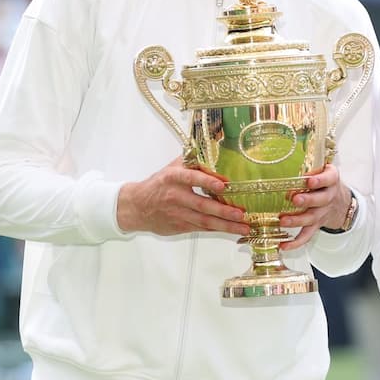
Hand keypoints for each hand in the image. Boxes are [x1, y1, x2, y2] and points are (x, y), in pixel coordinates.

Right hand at [116, 156, 249, 235]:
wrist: (137, 207)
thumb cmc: (159, 184)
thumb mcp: (172, 167)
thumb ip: (192, 160)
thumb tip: (216, 149)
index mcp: (173, 178)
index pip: (191, 178)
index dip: (206, 181)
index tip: (222, 185)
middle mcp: (176, 196)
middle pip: (202, 205)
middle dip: (223, 211)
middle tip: (241, 213)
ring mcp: (178, 214)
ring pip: (205, 221)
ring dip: (226, 225)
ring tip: (243, 227)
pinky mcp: (180, 226)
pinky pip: (202, 228)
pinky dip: (218, 229)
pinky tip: (232, 230)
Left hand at [279, 164, 350, 249]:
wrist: (339, 201)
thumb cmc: (324, 181)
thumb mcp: (323, 169)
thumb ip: (309, 164)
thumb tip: (280, 155)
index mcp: (331, 180)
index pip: (328, 179)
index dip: (319, 180)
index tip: (308, 180)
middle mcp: (328, 197)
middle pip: (321, 200)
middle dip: (307, 200)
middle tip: (294, 199)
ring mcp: (322, 213)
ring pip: (312, 218)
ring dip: (297, 220)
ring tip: (283, 221)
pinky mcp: (316, 225)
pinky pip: (307, 235)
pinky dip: (296, 242)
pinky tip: (283, 245)